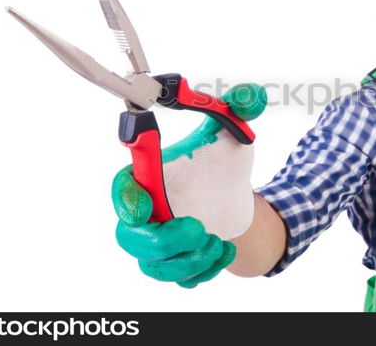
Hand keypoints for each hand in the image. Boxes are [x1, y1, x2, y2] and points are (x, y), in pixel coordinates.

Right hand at [112, 83, 266, 287]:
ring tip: (217, 241)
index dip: (127, 201)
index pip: (123, 190)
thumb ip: (240, 109)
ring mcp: (159, 242)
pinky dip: (204, 271)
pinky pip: (180, 280)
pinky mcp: (175, 264)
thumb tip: (252, 96)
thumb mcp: (233, 136)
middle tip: (198, 229)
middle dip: (164, 241)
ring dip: (189, 259)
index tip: (148, 206)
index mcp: (150, 177)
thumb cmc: (223, 165)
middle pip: (131, 238)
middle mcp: (148, 212)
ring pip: (156, 266)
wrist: (235, 199)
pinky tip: (225, 250)